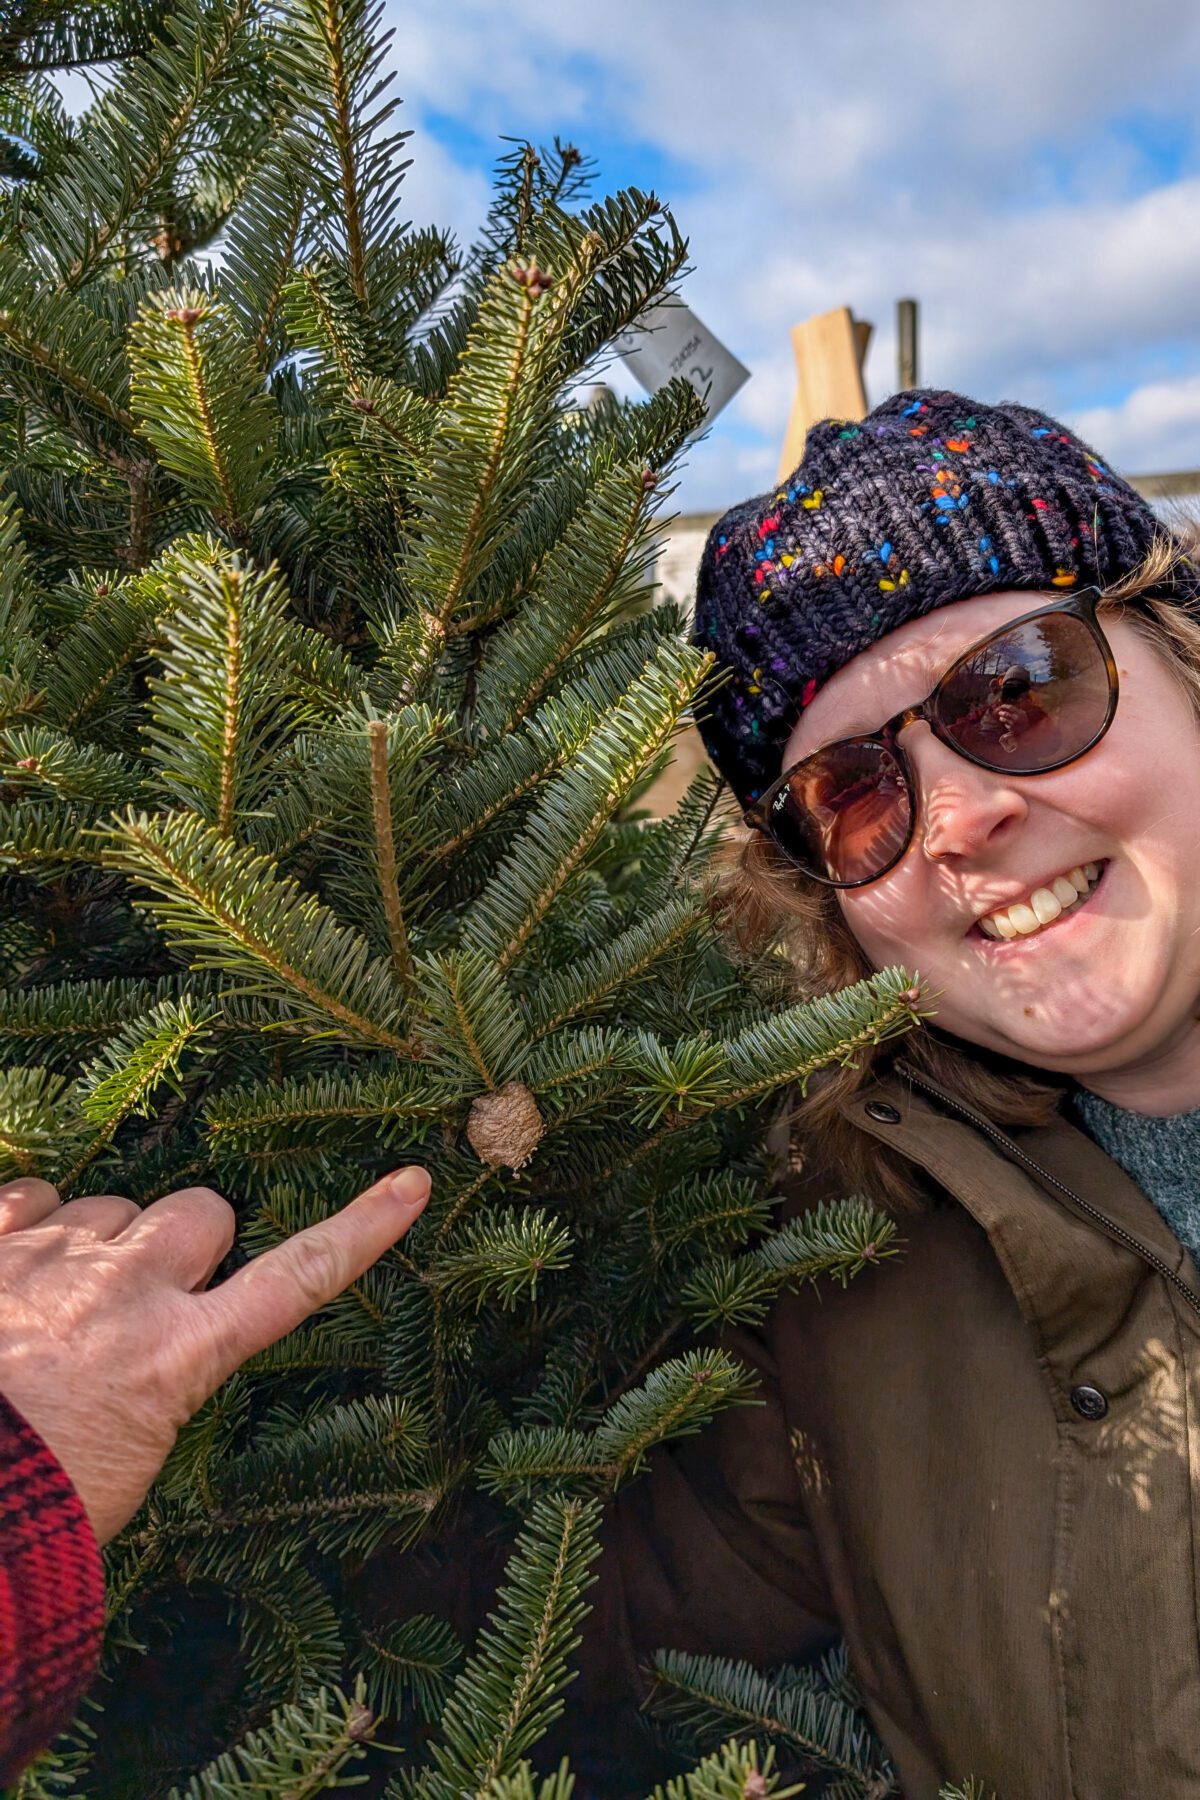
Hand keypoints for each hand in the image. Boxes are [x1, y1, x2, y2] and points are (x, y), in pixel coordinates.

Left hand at [0, 1168, 430, 1543]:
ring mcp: (54, 1258)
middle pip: (200, 1211)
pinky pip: (33, 1192)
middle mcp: (127, 1288)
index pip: (296, 1279)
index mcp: (176, 1356)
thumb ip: (157, 1376)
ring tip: (55, 1305)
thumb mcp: (129, 1453)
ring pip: (111, 1202)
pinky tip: (14, 1269)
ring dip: (99, 1241)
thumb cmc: (35, 1501)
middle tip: (145, 1292)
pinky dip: (31, 1222)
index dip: (361, 1229)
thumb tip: (145, 1345)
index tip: (411, 1185)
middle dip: (186, 1241)